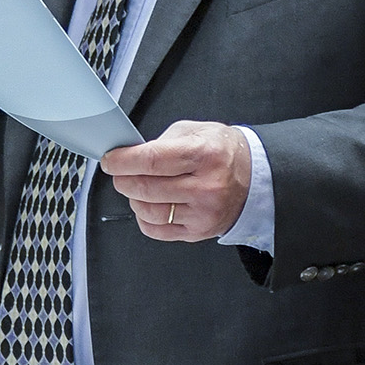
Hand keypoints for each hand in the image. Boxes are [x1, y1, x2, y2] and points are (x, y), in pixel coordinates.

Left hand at [100, 121, 250, 241]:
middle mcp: (206, 186)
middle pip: (146, 188)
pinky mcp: (199, 232)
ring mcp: (203, 213)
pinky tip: (149, 205)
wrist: (253, 178)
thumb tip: (130, 154)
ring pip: (149, 212)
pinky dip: (144, 217)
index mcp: (205, 154)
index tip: (110, 160)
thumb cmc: (222, 152)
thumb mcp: (196, 131)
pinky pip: (157, 230)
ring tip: (137, 187)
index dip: (123, 161)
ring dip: (133, 198)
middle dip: (123, 180)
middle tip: (120, 173)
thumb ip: (162, 142)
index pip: (152, 160)